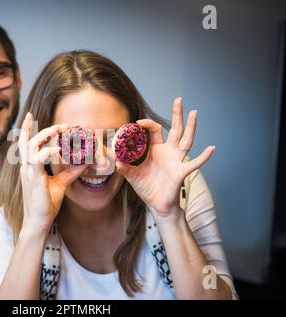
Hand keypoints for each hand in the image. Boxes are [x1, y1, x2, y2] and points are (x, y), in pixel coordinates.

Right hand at [18, 112, 86, 232]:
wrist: (38, 221)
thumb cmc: (46, 204)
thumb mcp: (61, 184)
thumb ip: (71, 172)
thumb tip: (85, 163)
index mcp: (29, 167)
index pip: (25, 143)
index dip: (28, 128)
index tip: (35, 116)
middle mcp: (26, 166)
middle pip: (27, 139)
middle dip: (42, 128)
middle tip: (62, 124)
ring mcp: (28, 171)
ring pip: (31, 144)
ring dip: (45, 135)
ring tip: (60, 130)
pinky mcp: (33, 177)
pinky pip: (37, 158)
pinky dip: (49, 152)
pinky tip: (60, 150)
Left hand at [116, 97, 214, 222]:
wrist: (157, 205)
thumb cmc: (147, 188)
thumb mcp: (132, 176)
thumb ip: (124, 168)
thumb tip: (117, 161)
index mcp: (155, 150)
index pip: (154, 130)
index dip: (147, 124)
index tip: (138, 123)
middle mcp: (168, 152)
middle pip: (175, 129)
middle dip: (177, 114)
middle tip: (179, 100)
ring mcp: (176, 160)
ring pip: (186, 140)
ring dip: (191, 127)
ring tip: (194, 112)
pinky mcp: (181, 172)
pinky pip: (194, 163)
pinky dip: (203, 157)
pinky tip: (211, 149)